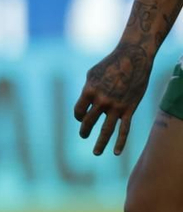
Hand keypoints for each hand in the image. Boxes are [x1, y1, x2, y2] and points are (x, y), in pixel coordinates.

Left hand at [75, 41, 153, 155]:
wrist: (134, 58)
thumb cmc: (110, 64)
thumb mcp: (91, 74)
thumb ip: (87, 90)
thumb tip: (85, 103)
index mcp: (89, 91)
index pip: (78, 111)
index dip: (78, 115)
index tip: (82, 115)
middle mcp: (102, 101)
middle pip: (88, 122)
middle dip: (85, 130)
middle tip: (83, 134)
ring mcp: (116, 106)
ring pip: (106, 130)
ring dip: (100, 143)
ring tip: (96, 152)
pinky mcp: (129, 109)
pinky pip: (124, 129)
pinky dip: (120, 142)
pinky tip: (116, 152)